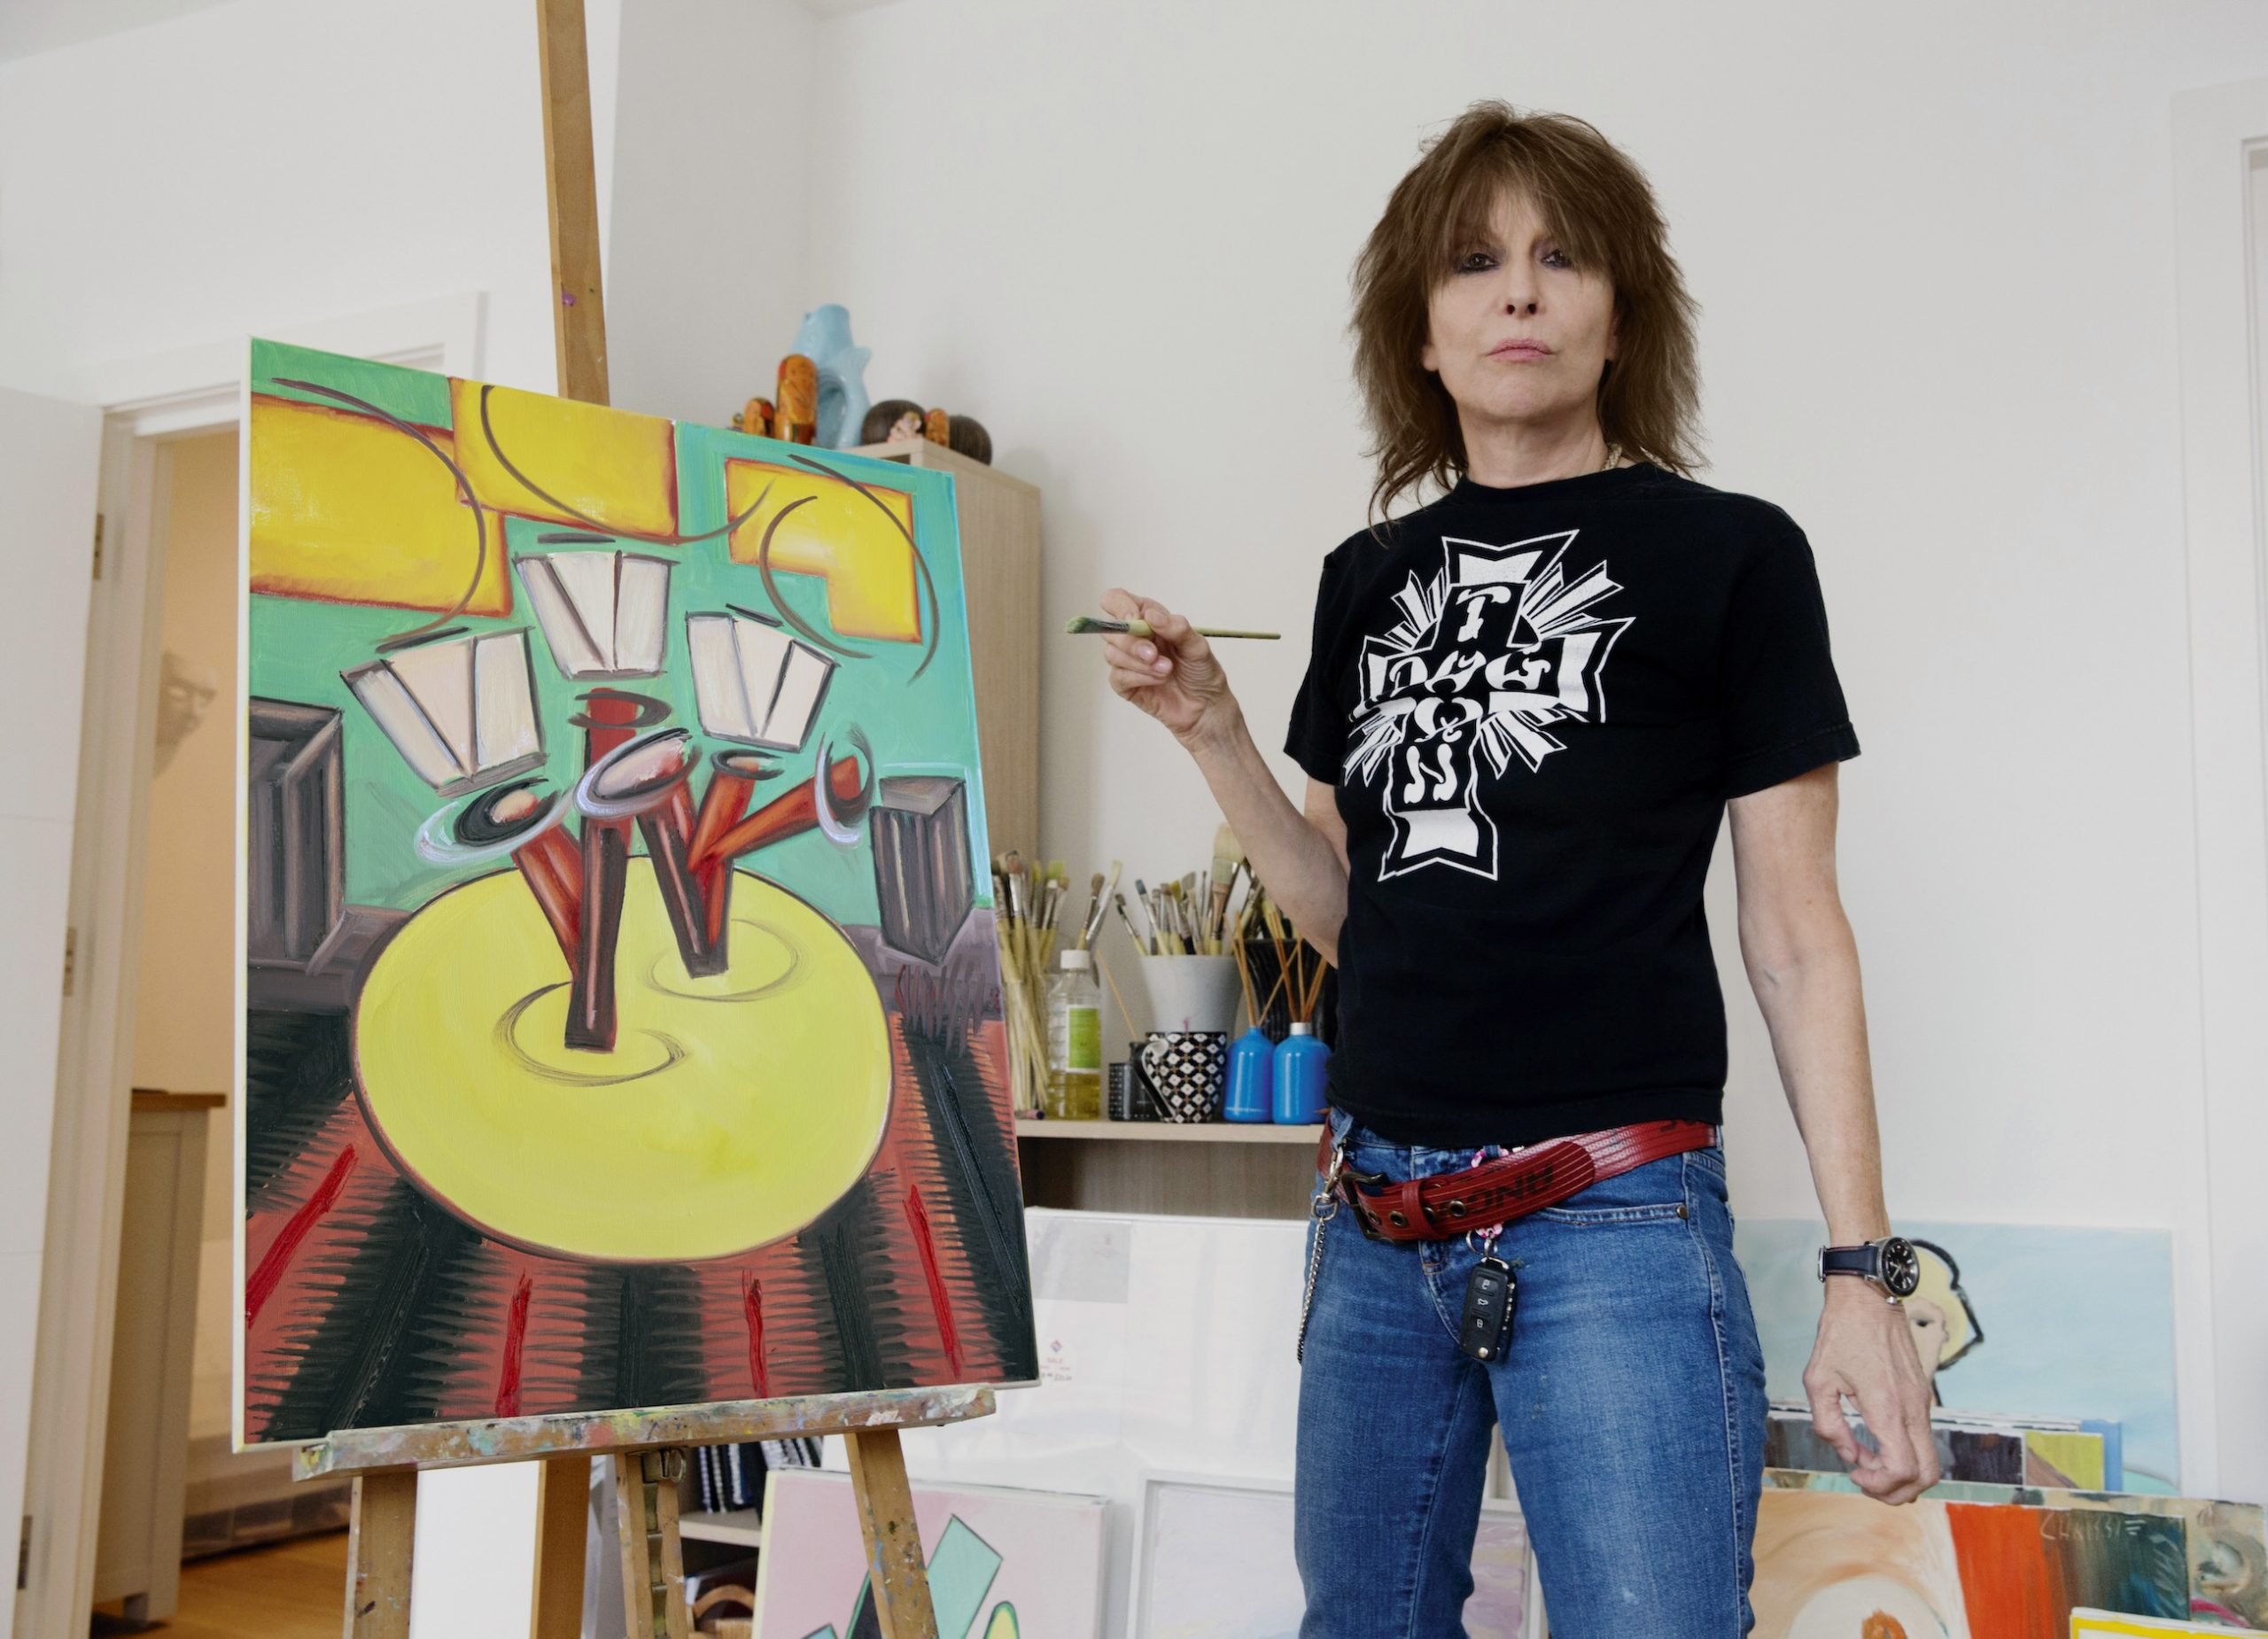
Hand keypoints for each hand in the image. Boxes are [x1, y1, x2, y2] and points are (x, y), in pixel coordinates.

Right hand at [1097, 588, 1238, 748]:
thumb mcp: (1197, 645)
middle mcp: (1133, 637)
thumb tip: (1150, 615)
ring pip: (1111, 654)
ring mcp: (1127, 661)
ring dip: (1140, 663)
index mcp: (1147, 618)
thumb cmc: (1202, 671)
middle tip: (1155, 655)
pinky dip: (1139, 678)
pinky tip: (1158, 680)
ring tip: (1166, 670)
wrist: (1206, 706)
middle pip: (1109, 630)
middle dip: (1132, 643)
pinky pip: (1117, 676)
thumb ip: (1176, 628)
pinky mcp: (1125, 684)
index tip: (1136, 622)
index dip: (1121, 607)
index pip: (1116, 600)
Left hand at [1802, 1280, 1940, 1504]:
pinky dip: (1905, 1453)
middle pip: (1928, 1476)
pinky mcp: (1923, 1396)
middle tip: (1865, 1480)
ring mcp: (1923, 1403)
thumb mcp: (1818, 1381)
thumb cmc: (1841, 1334)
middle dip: (1898, 1491)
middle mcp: (1914, 1410)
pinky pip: (1923, 1439)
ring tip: (1866, 1461)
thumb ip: (1829, 1426)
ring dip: (1901, 1473)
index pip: (1904, 1470)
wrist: (1869, 1297)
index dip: (1880, 1485)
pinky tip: (1874, 1441)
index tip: (1854, 1472)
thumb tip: (1848, 1455)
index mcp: (1888, 1408)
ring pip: (1930, 1460)